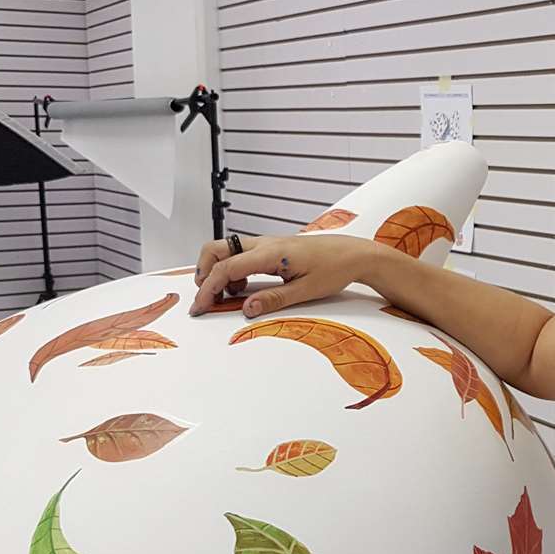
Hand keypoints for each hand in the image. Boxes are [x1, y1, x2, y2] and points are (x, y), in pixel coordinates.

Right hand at [188, 234, 371, 317]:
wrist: (354, 254)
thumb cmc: (335, 268)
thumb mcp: (306, 290)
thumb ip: (274, 299)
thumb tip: (247, 310)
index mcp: (271, 253)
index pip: (226, 268)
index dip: (208, 288)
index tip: (200, 306)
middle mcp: (265, 243)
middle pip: (217, 249)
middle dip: (203, 272)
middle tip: (207, 298)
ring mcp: (267, 244)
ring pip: (228, 250)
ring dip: (218, 271)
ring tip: (228, 296)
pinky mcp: (272, 248)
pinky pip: (242, 254)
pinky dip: (233, 269)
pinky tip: (244, 288)